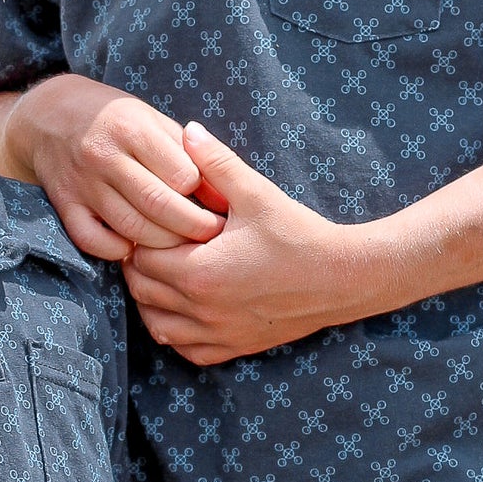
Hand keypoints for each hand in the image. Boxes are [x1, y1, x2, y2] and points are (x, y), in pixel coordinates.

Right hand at [5, 76, 225, 259]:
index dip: (204, 196)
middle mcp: (105, 155)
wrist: (50, 115)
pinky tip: (135, 247)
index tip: (217, 206)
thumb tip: (224, 196)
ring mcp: (83, 183)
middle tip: (211, 235)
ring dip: (163, 245)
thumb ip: (189, 154)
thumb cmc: (116, 120)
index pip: (182, 175)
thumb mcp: (153, 119)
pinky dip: (118, 251)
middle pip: (160, 205)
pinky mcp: (65, 204)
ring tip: (182, 245)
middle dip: (194, 227)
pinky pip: (93, 241)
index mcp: (132, 127)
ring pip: (131, 228)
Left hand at [125, 125, 371, 364]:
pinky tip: (187, 309)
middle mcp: (200, 309)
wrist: (342, 278)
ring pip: (157, 325)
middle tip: (155, 243)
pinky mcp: (233, 348)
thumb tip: (189, 131)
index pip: (140, 256)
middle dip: (142, 266)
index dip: (140, 237)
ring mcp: (216, 334)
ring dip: (152, 301)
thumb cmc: (299, 234)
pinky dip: (177, 333)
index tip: (153, 222)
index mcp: (198, 271)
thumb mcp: (257, 193)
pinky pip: (186, 350)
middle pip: (141, 291)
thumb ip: (217, 163)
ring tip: (167, 274)